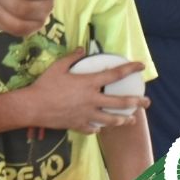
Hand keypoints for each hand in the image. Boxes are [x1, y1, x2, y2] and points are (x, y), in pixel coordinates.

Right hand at [18, 51, 148, 133]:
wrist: (33, 107)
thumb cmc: (45, 85)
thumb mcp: (57, 67)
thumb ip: (72, 58)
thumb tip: (82, 50)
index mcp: (88, 84)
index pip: (115, 75)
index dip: (130, 69)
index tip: (141, 66)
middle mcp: (92, 100)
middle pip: (120, 102)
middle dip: (136, 102)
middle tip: (147, 102)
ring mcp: (87, 115)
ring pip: (111, 119)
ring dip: (123, 119)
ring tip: (131, 120)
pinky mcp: (79, 125)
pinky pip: (93, 129)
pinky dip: (98, 128)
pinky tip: (101, 128)